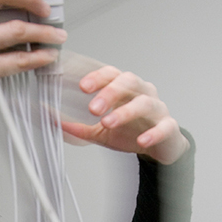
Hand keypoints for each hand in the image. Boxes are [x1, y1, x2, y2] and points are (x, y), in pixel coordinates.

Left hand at [60, 66, 189, 164]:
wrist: (159, 147)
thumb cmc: (131, 132)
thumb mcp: (100, 131)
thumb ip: (78, 126)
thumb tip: (52, 122)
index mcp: (125, 89)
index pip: (111, 74)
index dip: (98, 77)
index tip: (82, 87)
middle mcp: (142, 93)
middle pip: (128, 81)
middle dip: (109, 92)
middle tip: (92, 107)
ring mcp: (157, 109)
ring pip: (145, 102)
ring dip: (126, 111)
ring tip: (109, 122)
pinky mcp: (169, 127)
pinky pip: (164, 126)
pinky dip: (154, 132)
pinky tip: (142, 140)